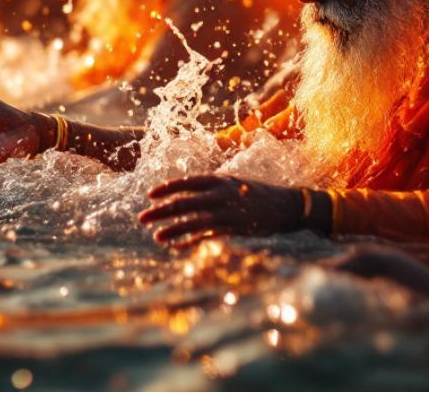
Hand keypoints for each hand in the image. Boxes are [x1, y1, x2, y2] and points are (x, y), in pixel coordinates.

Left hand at [138, 174, 302, 248]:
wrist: (287, 205)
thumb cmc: (258, 194)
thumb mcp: (234, 184)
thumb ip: (213, 188)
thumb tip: (190, 194)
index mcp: (219, 180)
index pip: (186, 183)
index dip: (166, 188)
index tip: (149, 195)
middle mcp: (220, 194)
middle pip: (184, 203)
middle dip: (161, 211)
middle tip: (141, 218)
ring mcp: (227, 212)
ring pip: (192, 221)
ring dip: (172, 229)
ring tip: (155, 236)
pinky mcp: (234, 228)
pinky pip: (207, 236)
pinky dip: (190, 241)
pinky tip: (176, 247)